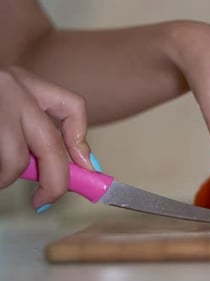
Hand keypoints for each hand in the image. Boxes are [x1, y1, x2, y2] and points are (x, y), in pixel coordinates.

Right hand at [0, 67, 93, 209]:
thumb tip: (70, 168)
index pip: (72, 107)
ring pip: (14, 160)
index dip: (81, 142)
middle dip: (55, 180)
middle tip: (45, 200)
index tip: (86, 169)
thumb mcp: (5, 107)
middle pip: (49, 143)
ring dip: (5, 179)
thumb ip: (32, 130)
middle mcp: (9, 87)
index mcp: (24, 81)